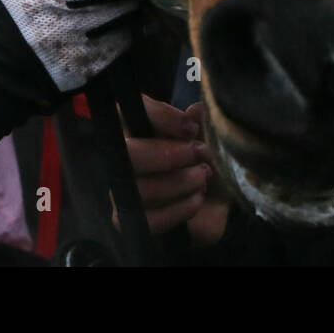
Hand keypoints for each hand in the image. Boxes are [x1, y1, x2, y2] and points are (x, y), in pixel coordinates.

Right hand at [121, 96, 230, 248]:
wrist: (214, 204)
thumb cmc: (201, 160)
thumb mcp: (204, 136)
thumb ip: (199, 122)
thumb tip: (197, 110)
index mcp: (132, 126)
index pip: (127, 112)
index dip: (160, 117)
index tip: (191, 127)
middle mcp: (120, 156)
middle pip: (128, 153)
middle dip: (168, 155)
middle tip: (200, 153)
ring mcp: (122, 191)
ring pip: (141, 189)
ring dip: (179, 182)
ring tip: (203, 176)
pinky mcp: (133, 222)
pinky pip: (150, 219)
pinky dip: (179, 209)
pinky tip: (197, 199)